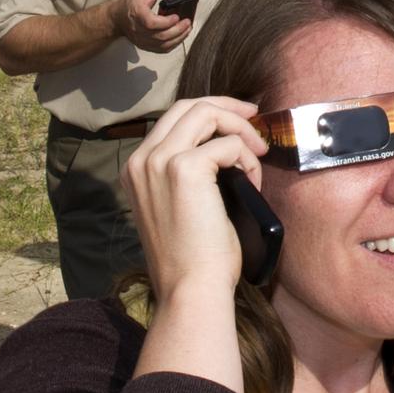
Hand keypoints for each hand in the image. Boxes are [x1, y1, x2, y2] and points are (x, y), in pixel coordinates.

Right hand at [111, 0, 191, 51]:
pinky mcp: (146, 46)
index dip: (167, 22)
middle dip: (178, 30)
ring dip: (179, 38)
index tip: (177, 16)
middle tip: (187, 22)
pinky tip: (180, 35)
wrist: (118, 16)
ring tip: (187, 28)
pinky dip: (174, 44)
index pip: (152, 23)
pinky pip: (163, 49)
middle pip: (161, 36)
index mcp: (137, 14)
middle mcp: (138, 30)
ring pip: (163, 45)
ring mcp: (142, 40)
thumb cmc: (133, 2)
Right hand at [121, 97, 268, 297]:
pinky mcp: (184, 169)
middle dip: (227, 107)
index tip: (239, 120)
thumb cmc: (195, 256)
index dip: (211, 112)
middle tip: (255, 118)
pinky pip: (227, 144)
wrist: (191, 287)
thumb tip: (226, 146)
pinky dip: (247, 159)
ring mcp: (159, 162)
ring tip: (257, 156)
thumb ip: (187, 173)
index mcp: (136, 168)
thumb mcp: (180, 205)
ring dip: (240, 129)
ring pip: (206, 113)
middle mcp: (141, 160)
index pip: (173, 119)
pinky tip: (252, 183)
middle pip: (187, 106)